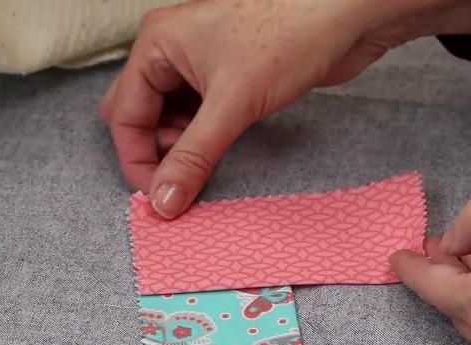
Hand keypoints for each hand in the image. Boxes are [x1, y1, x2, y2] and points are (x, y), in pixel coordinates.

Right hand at [100, 0, 470, 217]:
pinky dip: (201, 137)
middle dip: (156, 150)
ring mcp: (200, 63)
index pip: (124, 115)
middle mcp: (171, 51)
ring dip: (181, 146)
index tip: (159, 196)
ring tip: (204, 163)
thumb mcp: (232, 104)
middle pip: (141, 114)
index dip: (137, 160)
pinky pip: (198, 114)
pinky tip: (218, 149)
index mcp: (156, 45)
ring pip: (170, 116)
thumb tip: (165, 201)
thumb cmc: (287, 37)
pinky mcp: (228, 76)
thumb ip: (194, 156)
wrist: (345, 16)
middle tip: (182, 176)